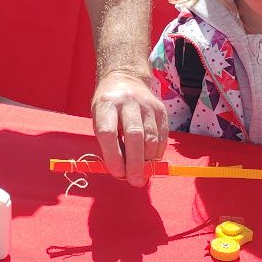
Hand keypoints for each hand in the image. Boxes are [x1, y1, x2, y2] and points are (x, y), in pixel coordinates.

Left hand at [92, 67, 166, 185]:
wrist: (126, 79)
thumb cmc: (108, 107)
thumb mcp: (99, 120)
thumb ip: (109, 144)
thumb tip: (124, 173)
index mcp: (106, 104)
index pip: (108, 132)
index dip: (113, 156)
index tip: (117, 173)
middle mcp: (128, 102)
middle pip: (134, 135)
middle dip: (135, 163)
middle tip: (135, 181)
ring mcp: (147, 105)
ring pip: (151, 138)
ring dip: (148, 161)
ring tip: (142, 174)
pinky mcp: (161, 110)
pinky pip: (162, 137)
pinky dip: (157, 154)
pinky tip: (151, 162)